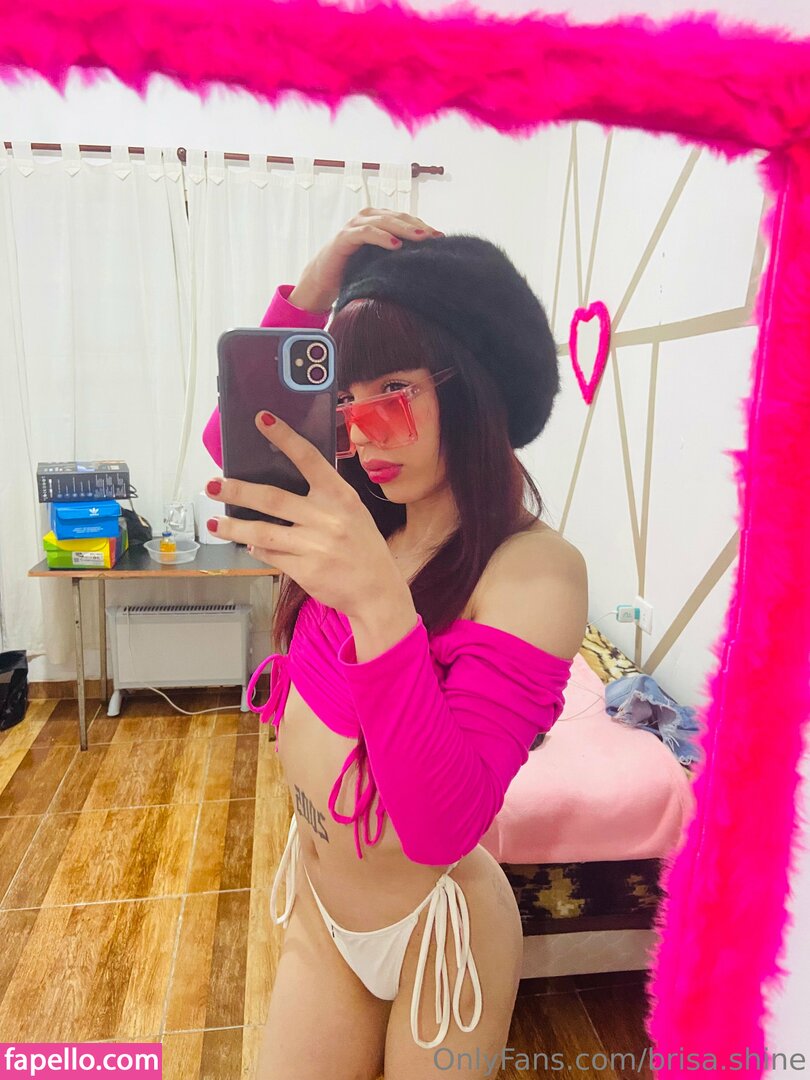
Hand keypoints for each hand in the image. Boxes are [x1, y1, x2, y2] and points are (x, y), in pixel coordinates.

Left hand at [205, 410, 410, 619]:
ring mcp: (314, 546)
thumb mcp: (352, 513)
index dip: (284, 437)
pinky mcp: (304, 570)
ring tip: (214, 523)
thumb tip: (278, 488)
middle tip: (212, 484)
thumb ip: (322, 498)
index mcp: (340, 496)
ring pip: (262, 532)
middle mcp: (326, 518)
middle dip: (237, 490)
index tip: (262, 420)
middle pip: (272, 498)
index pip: (308, 459)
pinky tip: (248, 544)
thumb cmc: (363, 547)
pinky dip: (256, 548)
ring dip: (233, 527)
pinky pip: (270, 555)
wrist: (377, 590)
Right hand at [291, 208, 443, 311]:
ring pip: (384, 221)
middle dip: (418, 226)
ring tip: (421, 237)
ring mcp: (355, 225)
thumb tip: (427, 260)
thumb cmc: (354, 269)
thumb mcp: (381, 260)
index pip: (406, 218)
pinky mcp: (345, 237)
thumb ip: (398, 254)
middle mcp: (368, 217)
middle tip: (435, 236)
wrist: (324, 279)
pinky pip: (366, 233)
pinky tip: (396, 245)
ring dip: (404, 229)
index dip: (423, 225)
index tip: (441, 237)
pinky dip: (382, 237)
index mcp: (378, 220)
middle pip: (398, 217)